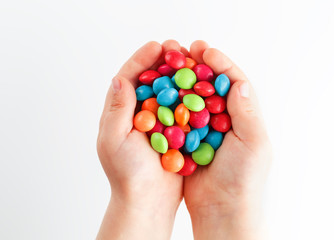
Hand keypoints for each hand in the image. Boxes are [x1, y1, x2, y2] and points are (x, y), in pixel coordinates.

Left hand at [96, 40, 184, 239]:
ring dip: (178, 74)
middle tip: (177, 47)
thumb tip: (119, 78)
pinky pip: (182, 106)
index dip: (142, 59)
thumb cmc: (127, 174)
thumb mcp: (114, 140)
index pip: (129, 77)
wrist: (148, 200)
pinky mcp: (174, 130)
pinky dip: (190, 94)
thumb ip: (117, 109)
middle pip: (151, 79)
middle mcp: (139, 112)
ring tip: (191, 60)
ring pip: (168, 90)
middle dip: (163, 61)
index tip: (157, 46)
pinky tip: (201, 85)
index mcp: (120, 112)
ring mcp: (158, 120)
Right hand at [184, 41, 271, 239]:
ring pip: (193, 98)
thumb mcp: (253, 143)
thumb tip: (239, 82)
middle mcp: (224, 119)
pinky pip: (179, 117)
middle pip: (210, 86)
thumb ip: (246, 112)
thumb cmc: (243, 179)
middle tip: (184, 49)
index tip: (204, 49)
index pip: (233, 82)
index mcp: (243, 116)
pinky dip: (172, 103)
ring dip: (183, 81)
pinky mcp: (188, 140)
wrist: (222, 210)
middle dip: (198, 66)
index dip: (219, 64)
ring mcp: (205, 129)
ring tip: (170, 64)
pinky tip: (162, 92)